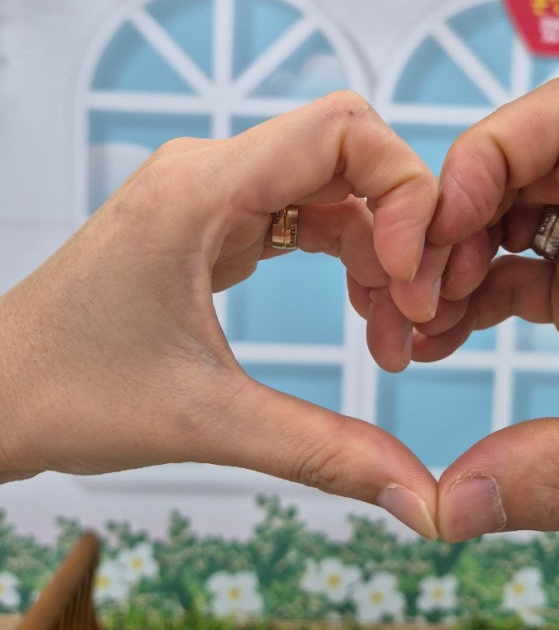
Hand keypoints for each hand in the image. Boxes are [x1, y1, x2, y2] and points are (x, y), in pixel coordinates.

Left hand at [0, 92, 446, 538]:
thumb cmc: (66, 392)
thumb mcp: (206, 420)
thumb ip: (322, 451)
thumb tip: (420, 499)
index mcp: (202, 187)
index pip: (344, 130)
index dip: (403, 190)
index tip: (407, 279)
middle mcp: (211, 173)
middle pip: (350, 160)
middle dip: (401, 233)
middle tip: (415, 320)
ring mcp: (213, 196)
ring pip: (335, 192)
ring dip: (377, 255)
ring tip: (391, 338)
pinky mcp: (215, 225)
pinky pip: (306, 218)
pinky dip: (347, 260)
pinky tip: (364, 315)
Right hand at [417, 76, 558, 539]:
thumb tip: (451, 500)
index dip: (491, 152)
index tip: (444, 227)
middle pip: (521, 165)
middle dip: (452, 218)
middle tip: (410, 294)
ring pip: (509, 217)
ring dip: (451, 262)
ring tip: (410, 326)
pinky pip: (517, 273)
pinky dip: (469, 300)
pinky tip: (436, 342)